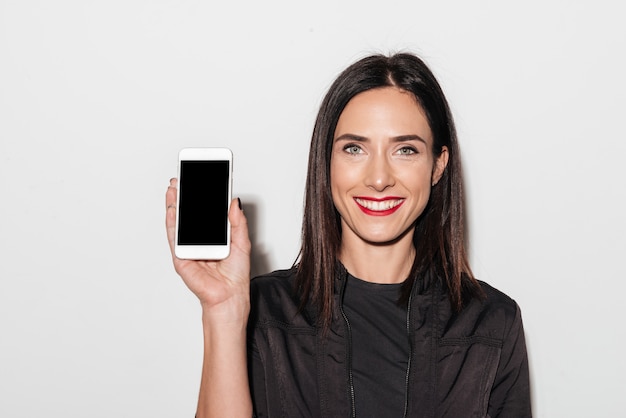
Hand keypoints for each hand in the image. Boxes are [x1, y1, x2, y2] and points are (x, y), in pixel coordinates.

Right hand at [165, 178, 250, 320]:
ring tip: (175, 186)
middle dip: (186, 195)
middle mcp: (201, 240)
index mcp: (215, 236)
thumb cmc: (235, 276)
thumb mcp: (242, 242)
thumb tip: (234, 201)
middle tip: (185, 177)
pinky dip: (172, 220)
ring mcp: (189, 247)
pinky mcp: (181, 257)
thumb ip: (237, 222)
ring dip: (175, 203)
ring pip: (179, 221)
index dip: (204, 196)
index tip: (204, 179)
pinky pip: (174, 236)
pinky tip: (172, 207)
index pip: (207, 212)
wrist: (230, 297)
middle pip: (191, 214)